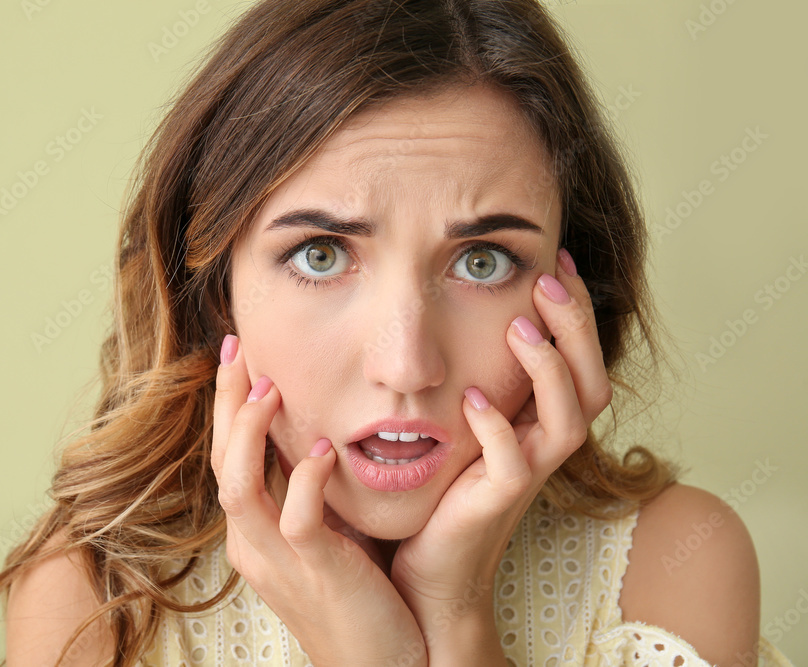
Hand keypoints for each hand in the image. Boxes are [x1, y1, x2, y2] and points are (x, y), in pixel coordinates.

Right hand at [211, 335, 427, 666]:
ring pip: (237, 487)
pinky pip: (297, 519)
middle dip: (226, 402)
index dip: (228, 406)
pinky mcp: (316, 573)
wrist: (383, 666)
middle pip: (220, 461)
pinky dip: (304, 480)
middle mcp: (252, 544)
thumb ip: (311, 494)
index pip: (227, 457)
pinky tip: (321, 449)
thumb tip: (316, 437)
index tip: (240, 356)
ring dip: (250, 433)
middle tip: (237, 349)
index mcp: (253, 533)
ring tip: (269, 387)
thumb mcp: (326, 537)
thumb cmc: (361, 597)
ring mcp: (278, 561)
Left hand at [389, 251, 611, 655]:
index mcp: (539, 423)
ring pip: (568, 419)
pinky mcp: (497, 502)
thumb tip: (451, 312)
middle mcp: (543, 446)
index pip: (578, 361)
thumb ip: (473, 377)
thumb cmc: (440, 491)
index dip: (575, 313)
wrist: (428, 568)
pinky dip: (498, 429)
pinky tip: (473, 399)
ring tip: (520, 327)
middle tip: (550, 278)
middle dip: (575, 327)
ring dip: (548, 368)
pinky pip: (513, 463)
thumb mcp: (462, 424)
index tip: (556, 261)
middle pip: (591, 382)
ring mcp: (525, 474)